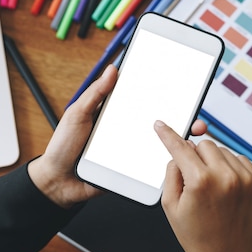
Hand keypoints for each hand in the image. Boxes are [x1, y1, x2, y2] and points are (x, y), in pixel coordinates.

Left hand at [27, 65, 208, 209]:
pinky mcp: (131, 168)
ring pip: (159, 142)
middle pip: (157, 120)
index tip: (178, 84)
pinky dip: (165, 159)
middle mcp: (126, 129)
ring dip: (178, 138)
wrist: (58, 182)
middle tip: (193, 113)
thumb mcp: (77, 115)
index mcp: (115, 113)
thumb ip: (95, 94)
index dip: (159, 92)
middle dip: (179, 116)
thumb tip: (112, 69)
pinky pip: (151, 163)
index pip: (141, 99)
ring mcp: (131, 149)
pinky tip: (177, 154)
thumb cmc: (63, 147)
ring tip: (191, 132)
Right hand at [154, 120, 251, 251]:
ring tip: (211, 188)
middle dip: (195, 155)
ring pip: (223, 151)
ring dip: (213, 162)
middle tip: (193, 176)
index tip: (162, 125)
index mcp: (200, 182)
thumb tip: (178, 151)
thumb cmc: (196, 235)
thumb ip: (172, 172)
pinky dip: (230, 168)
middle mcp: (225, 177)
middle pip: (204, 144)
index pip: (180, 147)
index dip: (168, 134)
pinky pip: (240, 160)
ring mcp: (245, 180)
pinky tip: (225, 188)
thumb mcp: (170, 205)